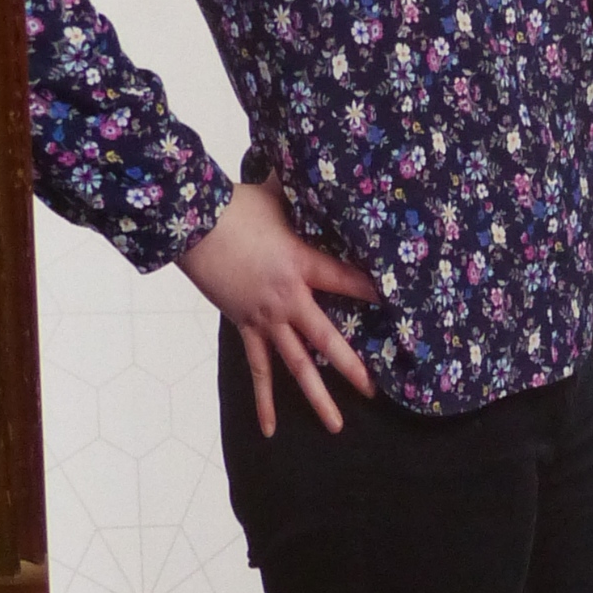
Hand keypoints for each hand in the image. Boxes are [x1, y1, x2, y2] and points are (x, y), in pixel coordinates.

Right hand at [177, 178, 379, 437]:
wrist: (190, 223)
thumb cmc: (236, 206)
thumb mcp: (279, 196)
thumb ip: (306, 192)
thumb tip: (323, 163)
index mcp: (301, 265)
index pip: (348, 283)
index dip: (375, 293)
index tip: (402, 307)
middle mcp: (287, 300)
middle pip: (327, 340)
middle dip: (354, 367)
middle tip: (376, 392)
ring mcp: (265, 319)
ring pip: (296, 366)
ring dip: (317, 397)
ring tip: (336, 426)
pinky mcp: (245, 327)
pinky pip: (257, 370)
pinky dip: (264, 401)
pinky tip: (271, 429)